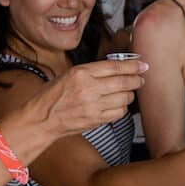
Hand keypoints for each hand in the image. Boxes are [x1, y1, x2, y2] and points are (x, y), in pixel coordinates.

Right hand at [16, 59, 147, 141]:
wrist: (42, 118)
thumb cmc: (53, 96)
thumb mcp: (70, 74)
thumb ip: (93, 71)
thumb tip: (118, 69)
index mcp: (81, 73)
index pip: (115, 66)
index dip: (133, 66)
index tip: (142, 66)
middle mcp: (88, 88)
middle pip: (124, 82)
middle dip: (136, 80)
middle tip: (140, 79)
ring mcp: (93, 105)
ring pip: (124, 98)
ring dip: (129, 95)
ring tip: (126, 93)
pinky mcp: (96, 119)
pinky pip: (119, 112)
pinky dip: (121, 108)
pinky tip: (116, 105)